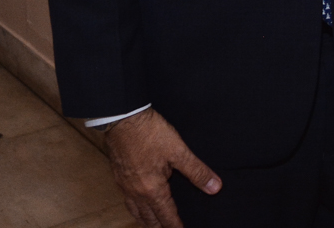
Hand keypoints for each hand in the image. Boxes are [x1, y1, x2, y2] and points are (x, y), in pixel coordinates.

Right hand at [105, 108, 220, 227]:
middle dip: (159, 227)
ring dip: (145, 220)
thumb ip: (197, 171)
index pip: (166, 215)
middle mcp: (136, 192)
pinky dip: (135, 207)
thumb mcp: (179, 151)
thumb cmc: (149, 132)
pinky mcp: (119, 175)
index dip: (176, 226)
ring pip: (135, 211)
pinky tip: (138, 201)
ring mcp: (125, 185)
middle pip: (148, 218)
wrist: (123, 118)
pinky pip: (127, 200)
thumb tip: (214, 187)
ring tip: (153, 223)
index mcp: (152, 189)